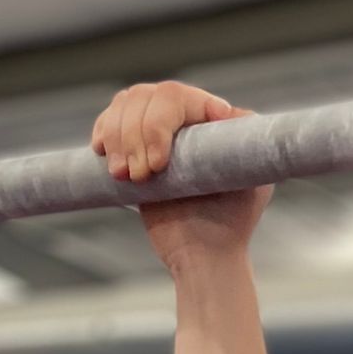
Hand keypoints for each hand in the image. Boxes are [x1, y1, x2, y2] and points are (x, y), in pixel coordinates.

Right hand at [91, 81, 270, 271]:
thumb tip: (225, 110)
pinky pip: (111, 120)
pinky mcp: (136, 146)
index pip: (175, 97)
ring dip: (117, 136)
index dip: (159, 124)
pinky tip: (101, 151)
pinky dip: (104, 132)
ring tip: (123, 175)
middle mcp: (186, 118)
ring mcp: (159, 129)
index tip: (157, 164)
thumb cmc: (231, 224)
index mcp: (212, 120)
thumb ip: (243, 147)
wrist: (202, 256)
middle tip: (140, 176)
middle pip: (145, 97)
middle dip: (135, 135)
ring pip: (125, 103)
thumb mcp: (250, 183)